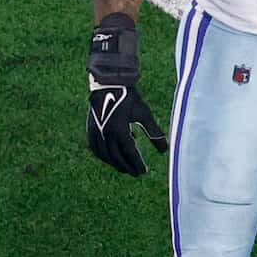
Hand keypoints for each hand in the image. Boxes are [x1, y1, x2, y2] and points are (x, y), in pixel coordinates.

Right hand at [85, 13, 166, 175]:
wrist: (109, 83)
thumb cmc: (129, 97)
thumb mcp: (144, 114)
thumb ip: (154, 132)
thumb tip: (164, 150)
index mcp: (120, 130)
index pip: (129, 153)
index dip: (136, 164)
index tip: (143, 171)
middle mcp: (106, 133)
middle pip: (116, 157)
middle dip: (126, 166)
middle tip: (136, 173)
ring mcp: (96, 131)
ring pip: (104, 154)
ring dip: (114, 163)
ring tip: (124, 167)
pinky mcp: (91, 127)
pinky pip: (94, 147)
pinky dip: (102, 155)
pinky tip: (109, 157)